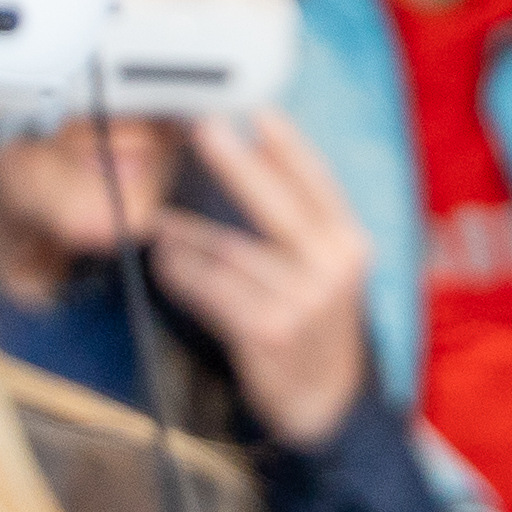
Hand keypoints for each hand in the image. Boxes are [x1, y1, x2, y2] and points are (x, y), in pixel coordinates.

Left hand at [139, 113, 376, 449]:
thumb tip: (258, 157)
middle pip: (277, 205)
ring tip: (161, 219)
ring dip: (188, 231)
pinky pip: (211, 289)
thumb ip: (305, 222)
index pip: (320, 184)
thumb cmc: (315, 322)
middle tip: (204, 129)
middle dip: (236, 163)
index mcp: (350, 244)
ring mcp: (300, 303)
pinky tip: (167, 261)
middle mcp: (332, 269)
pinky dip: (182, 272)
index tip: (258, 112)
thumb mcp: (330, 269)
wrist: (327, 399)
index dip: (289, 146)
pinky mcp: (266, 332)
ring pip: (230, 250)